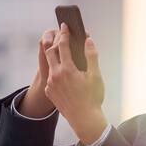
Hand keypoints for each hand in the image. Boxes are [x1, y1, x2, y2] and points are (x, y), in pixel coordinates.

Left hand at [45, 22, 107, 143]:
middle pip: (50, 51)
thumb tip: (88, 40)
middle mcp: (55, 75)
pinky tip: (63, 72)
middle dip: (55, 42)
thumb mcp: (95, 76)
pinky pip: (50, 77)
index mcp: (67, 69)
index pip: (63, 45)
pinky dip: (55, 71)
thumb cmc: (92, 98)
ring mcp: (51, 84)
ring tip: (63, 54)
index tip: (65, 26)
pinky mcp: (49, 91)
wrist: (84, 119)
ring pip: (50, 64)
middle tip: (61, 37)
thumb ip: (91, 56)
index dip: (64, 33)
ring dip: (55, 57)